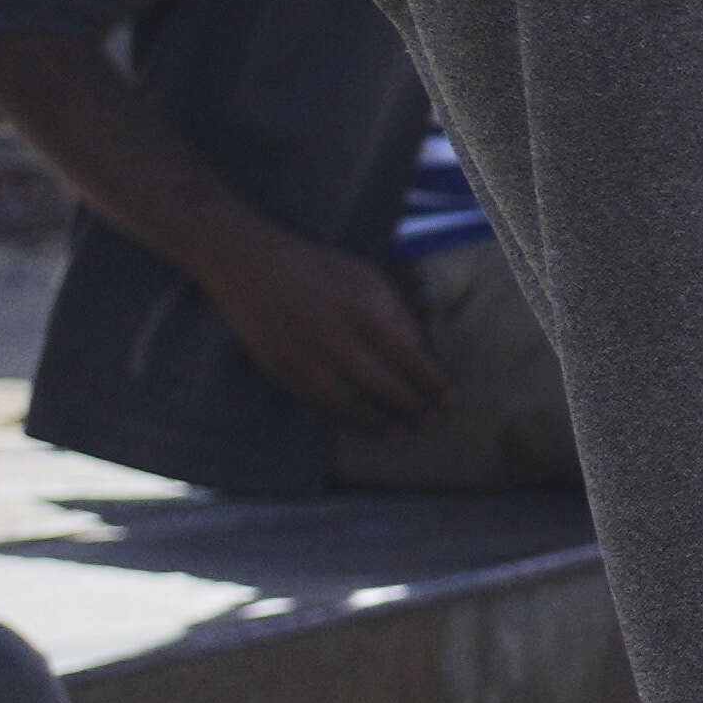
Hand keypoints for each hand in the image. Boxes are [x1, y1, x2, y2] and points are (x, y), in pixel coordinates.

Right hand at [213, 220, 444, 434]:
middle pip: (383, 386)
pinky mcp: (279, 371)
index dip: (432, 384)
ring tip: (405, 436)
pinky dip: (345, 422)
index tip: (450, 400)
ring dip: (381, 425)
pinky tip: (367, 429)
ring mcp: (303, 357)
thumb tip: (427, 359)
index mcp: (364, 309)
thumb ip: (399, 317)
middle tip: (434, 423)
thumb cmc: (322, 271)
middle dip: (413, 409)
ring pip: (349, 404)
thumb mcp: (371, 280)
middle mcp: (334, 336)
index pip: (409, 357)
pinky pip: (318, 405)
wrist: (251, 266)